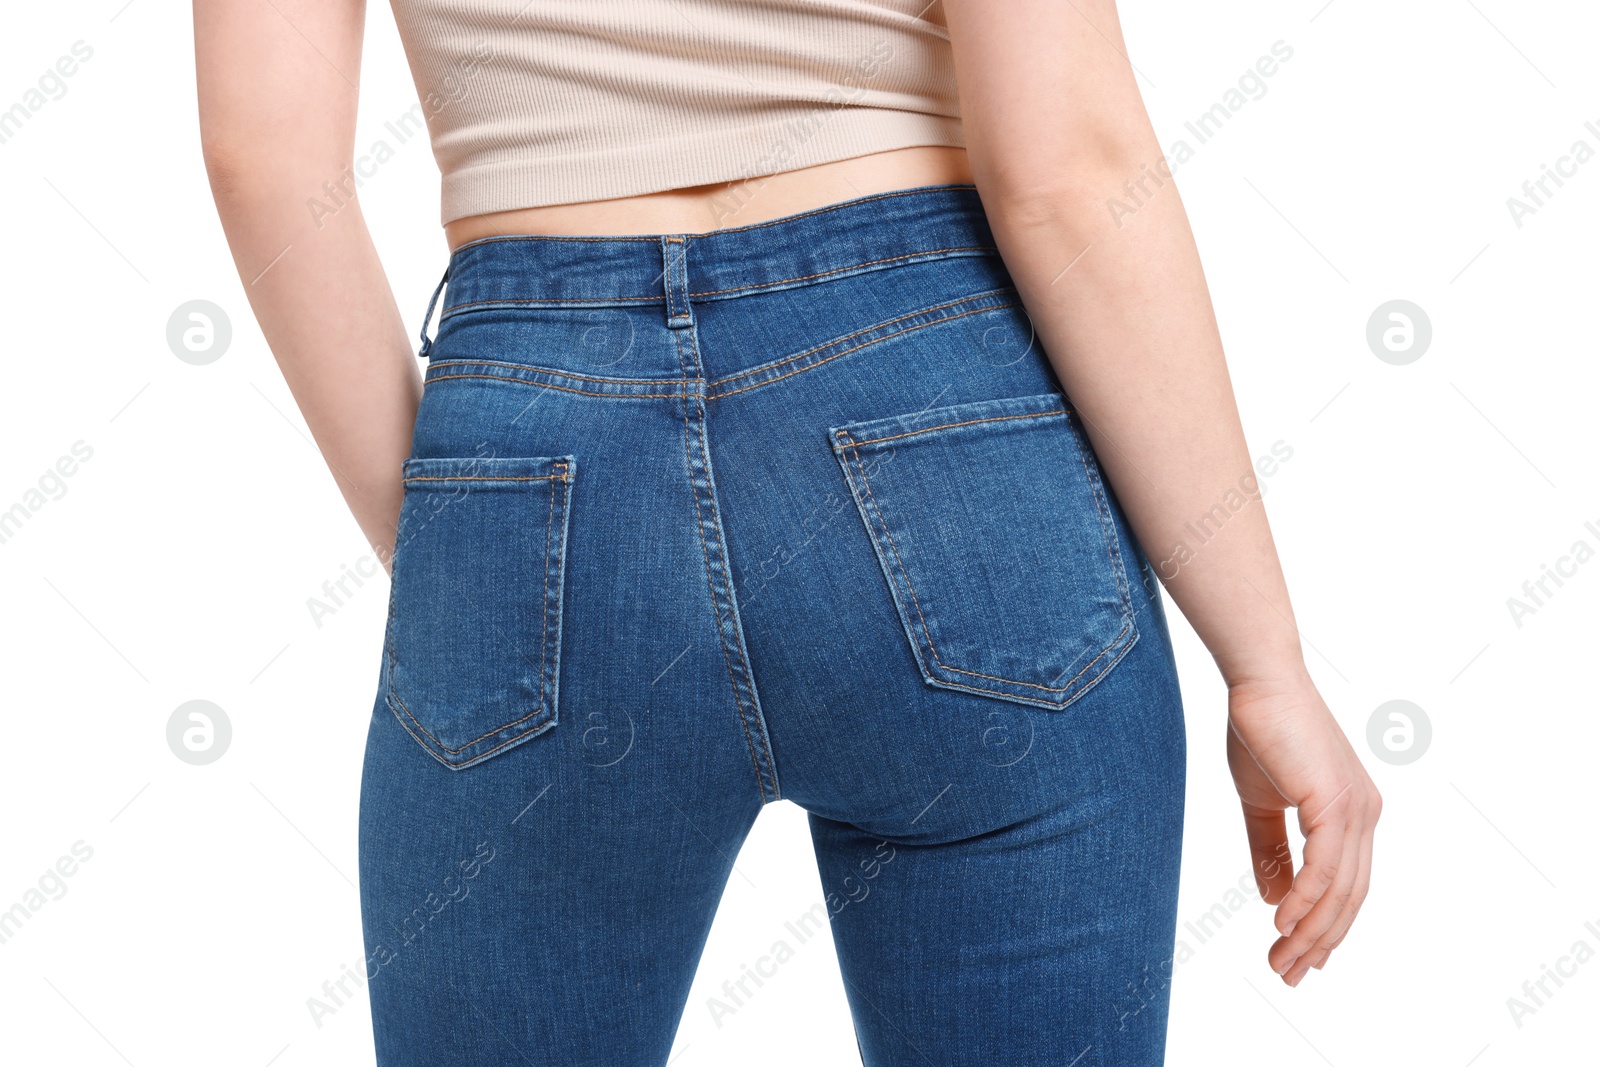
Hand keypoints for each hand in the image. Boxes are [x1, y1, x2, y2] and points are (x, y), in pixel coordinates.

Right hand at [1225, 670, 1381, 985]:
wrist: (1260, 683)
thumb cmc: (1260, 731)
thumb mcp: (1262, 801)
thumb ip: (1271, 850)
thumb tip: (1275, 900)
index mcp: (1352, 813)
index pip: (1346, 885)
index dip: (1324, 926)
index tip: (1297, 957)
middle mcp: (1364, 815)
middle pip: (1349, 897)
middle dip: (1319, 942)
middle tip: (1287, 973)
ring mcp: (1355, 809)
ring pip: (1340, 890)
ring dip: (1310, 932)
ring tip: (1281, 960)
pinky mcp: (1335, 803)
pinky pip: (1324, 868)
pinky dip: (1305, 900)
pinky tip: (1283, 923)